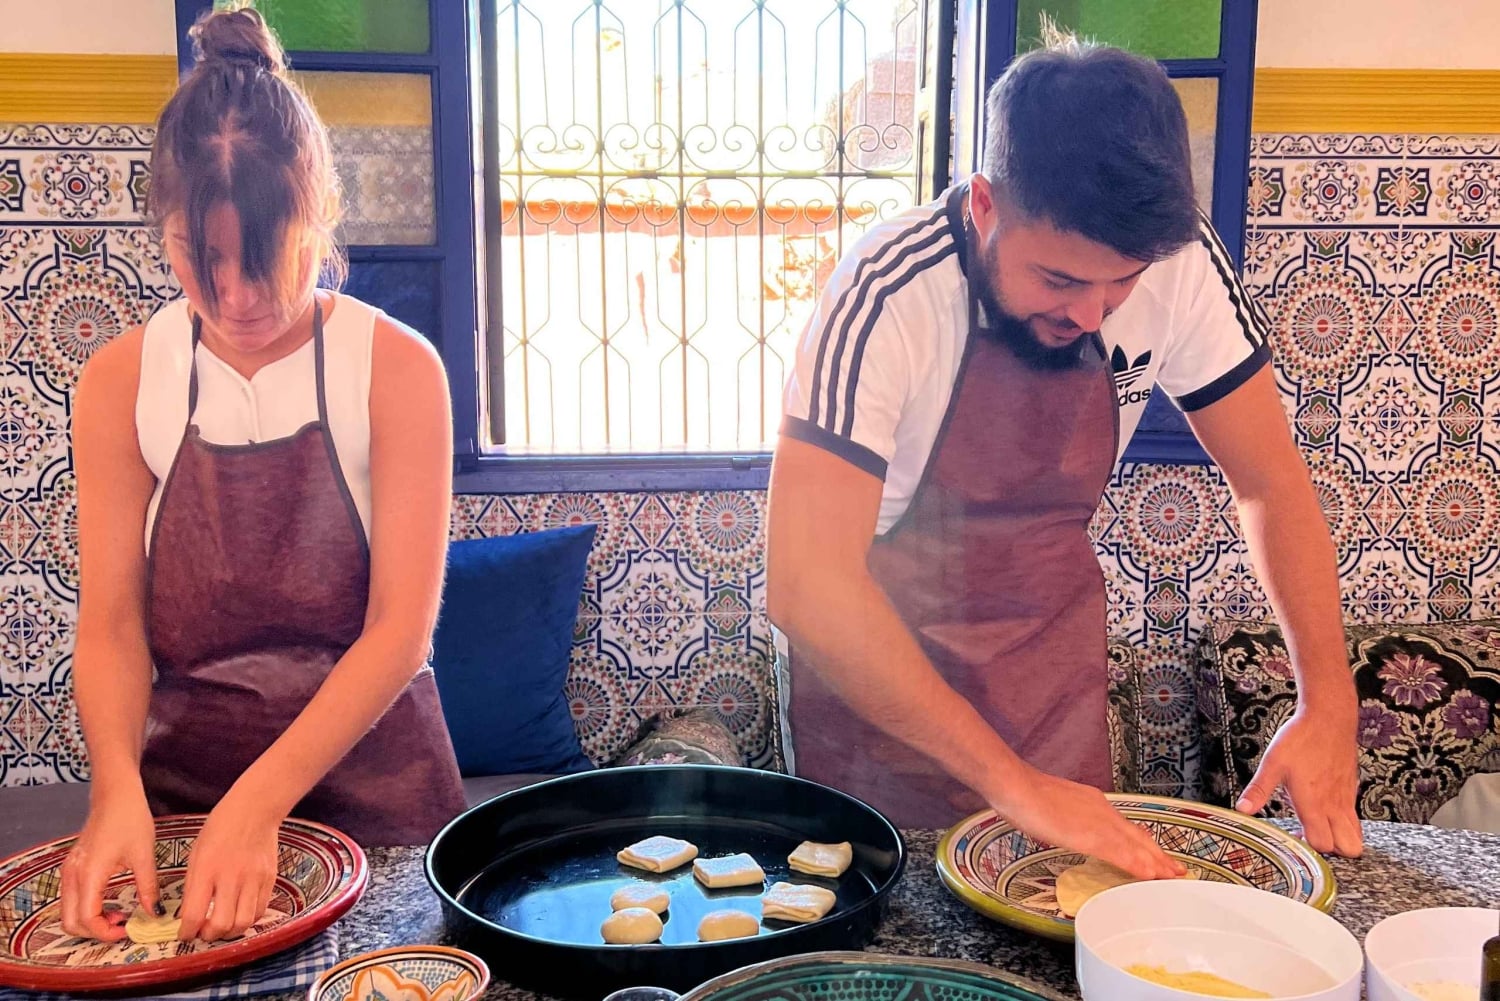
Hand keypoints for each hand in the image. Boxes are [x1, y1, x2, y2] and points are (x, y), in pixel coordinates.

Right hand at [61, 780, 159, 940]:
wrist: (115, 794)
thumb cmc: (130, 819)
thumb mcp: (144, 855)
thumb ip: (148, 888)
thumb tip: (156, 913)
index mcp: (89, 874)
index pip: (87, 919)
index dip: (106, 933)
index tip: (128, 930)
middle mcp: (72, 875)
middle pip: (70, 922)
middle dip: (95, 932)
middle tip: (124, 925)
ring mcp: (69, 871)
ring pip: (68, 913)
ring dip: (90, 921)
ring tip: (120, 915)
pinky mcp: (72, 867)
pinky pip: (71, 899)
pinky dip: (86, 909)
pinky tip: (111, 902)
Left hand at [176, 792, 279, 941]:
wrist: (255, 809)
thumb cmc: (220, 828)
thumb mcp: (196, 854)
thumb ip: (193, 885)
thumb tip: (190, 914)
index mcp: (207, 869)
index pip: (194, 914)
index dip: (186, 932)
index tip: (184, 935)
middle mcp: (231, 877)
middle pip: (221, 924)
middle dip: (208, 936)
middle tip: (203, 934)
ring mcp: (254, 879)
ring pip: (243, 923)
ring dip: (230, 933)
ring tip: (222, 928)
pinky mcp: (270, 879)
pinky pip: (260, 911)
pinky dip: (248, 920)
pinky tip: (239, 915)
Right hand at [993, 765, 1184, 879]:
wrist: (1016, 786)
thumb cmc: (1025, 796)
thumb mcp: (1053, 809)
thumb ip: (1064, 821)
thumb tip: (1062, 830)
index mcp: (1094, 804)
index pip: (1126, 828)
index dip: (1145, 843)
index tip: (1158, 857)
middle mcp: (1103, 811)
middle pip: (1139, 837)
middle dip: (1159, 855)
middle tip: (1177, 871)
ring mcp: (1098, 823)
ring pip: (1136, 846)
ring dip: (1156, 863)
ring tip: (1173, 877)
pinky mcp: (1090, 836)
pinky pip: (1121, 853)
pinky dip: (1138, 865)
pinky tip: (1150, 876)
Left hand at [1237, 703, 1362, 856]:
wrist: (1329, 717)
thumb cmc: (1301, 738)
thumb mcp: (1272, 763)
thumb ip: (1259, 789)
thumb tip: (1242, 809)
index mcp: (1314, 803)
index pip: (1322, 844)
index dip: (1309, 848)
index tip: (1294, 837)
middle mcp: (1334, 805)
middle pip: (1347, 848)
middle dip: (1331, 850)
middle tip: (1309, 835)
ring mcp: (1346, 798)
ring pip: (1356, 835)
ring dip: (1341, 838)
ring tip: (1319, 825)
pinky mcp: (1352, 788)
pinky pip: (1355, 817)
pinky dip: (1344, 821)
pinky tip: (1324, 808)